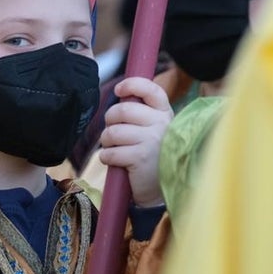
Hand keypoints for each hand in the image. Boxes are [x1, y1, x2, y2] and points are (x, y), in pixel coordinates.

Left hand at [99, 77, 172, 206]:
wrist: (163, 189)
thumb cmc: (154, 155)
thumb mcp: (156, 129)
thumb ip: (143, 112)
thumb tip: (122, 94)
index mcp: (165, 113)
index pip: (150, 89)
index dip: (131, 84)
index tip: (118, 90)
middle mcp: (161, 124)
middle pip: (122, 110)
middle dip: (109, 120)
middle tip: (112, 132)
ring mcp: (151, 141)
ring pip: (113, 132)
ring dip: (106, 142)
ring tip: (113, 148)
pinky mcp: (140, 158)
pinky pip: (110, 152)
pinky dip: (107, 157)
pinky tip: (115, 161)